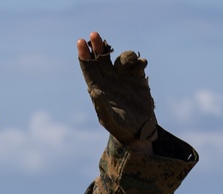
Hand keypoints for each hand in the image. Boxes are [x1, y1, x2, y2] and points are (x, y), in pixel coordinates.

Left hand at [77, 31, 156, 152]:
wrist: (139, 131)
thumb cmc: (120, 128)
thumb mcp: (110, 120)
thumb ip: (102, 106)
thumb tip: (94, 91)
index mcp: (98, 87)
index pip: (88, 67)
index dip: (84, 55)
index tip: (80, 42)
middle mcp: (109, 79)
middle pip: (100, 57)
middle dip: (97, 45)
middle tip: (94, 34)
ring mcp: (123, 77)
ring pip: (120, 58)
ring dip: (125, 55)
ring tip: (132, 61)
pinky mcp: (137, 78)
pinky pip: (137, 63)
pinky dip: (139, 61)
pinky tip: (142, 66)